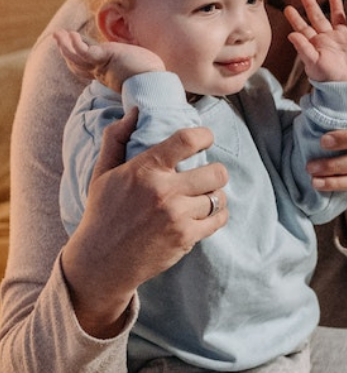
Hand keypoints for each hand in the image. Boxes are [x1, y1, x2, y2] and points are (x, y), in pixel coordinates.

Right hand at [53, 29, 164, 89]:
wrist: (155, 85)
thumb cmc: (153, 80)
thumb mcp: (139, 71)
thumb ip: (134, 67)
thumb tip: (144, 66)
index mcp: (108, 76)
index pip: (87, 69)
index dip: (77, 61)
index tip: (71, 50)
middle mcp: (102, 73)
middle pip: (77, 64)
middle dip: (66, 52)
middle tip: (58, 39)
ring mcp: (101, 67)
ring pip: (76, 58)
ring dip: (64, 45)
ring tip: (57, 34)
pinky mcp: (104, 60)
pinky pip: (83, 52)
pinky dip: (74, 44)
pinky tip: (70, 34)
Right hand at [60, 109, 228, 337]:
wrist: (101, 261)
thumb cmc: (103, 213)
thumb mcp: (103, 173)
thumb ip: (117, 138)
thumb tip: (135, 112)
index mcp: (145, 170)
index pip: (187, 140)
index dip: (205, 135)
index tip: (207, 138)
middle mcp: (164, 191)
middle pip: (217, 172)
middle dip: (217, 172)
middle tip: (208, 176)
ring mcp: (177, 216)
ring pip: (219, 197)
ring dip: (215, 196)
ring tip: (203, 197)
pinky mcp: (186, 237)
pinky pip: (218, 219)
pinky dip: (217, 215)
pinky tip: (206, 213)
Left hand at [285, 0, 346, 83]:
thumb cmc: (329, 78)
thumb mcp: (314, 63)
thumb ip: (303, 48)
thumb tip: (291, 34)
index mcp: (316, 44)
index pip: (303, 28)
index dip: (295, 18)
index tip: (287, 8)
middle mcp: (329, 39)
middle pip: (318, 18)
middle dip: (311, 5)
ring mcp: (345, 39)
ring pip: (339, 19)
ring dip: (336, 7)